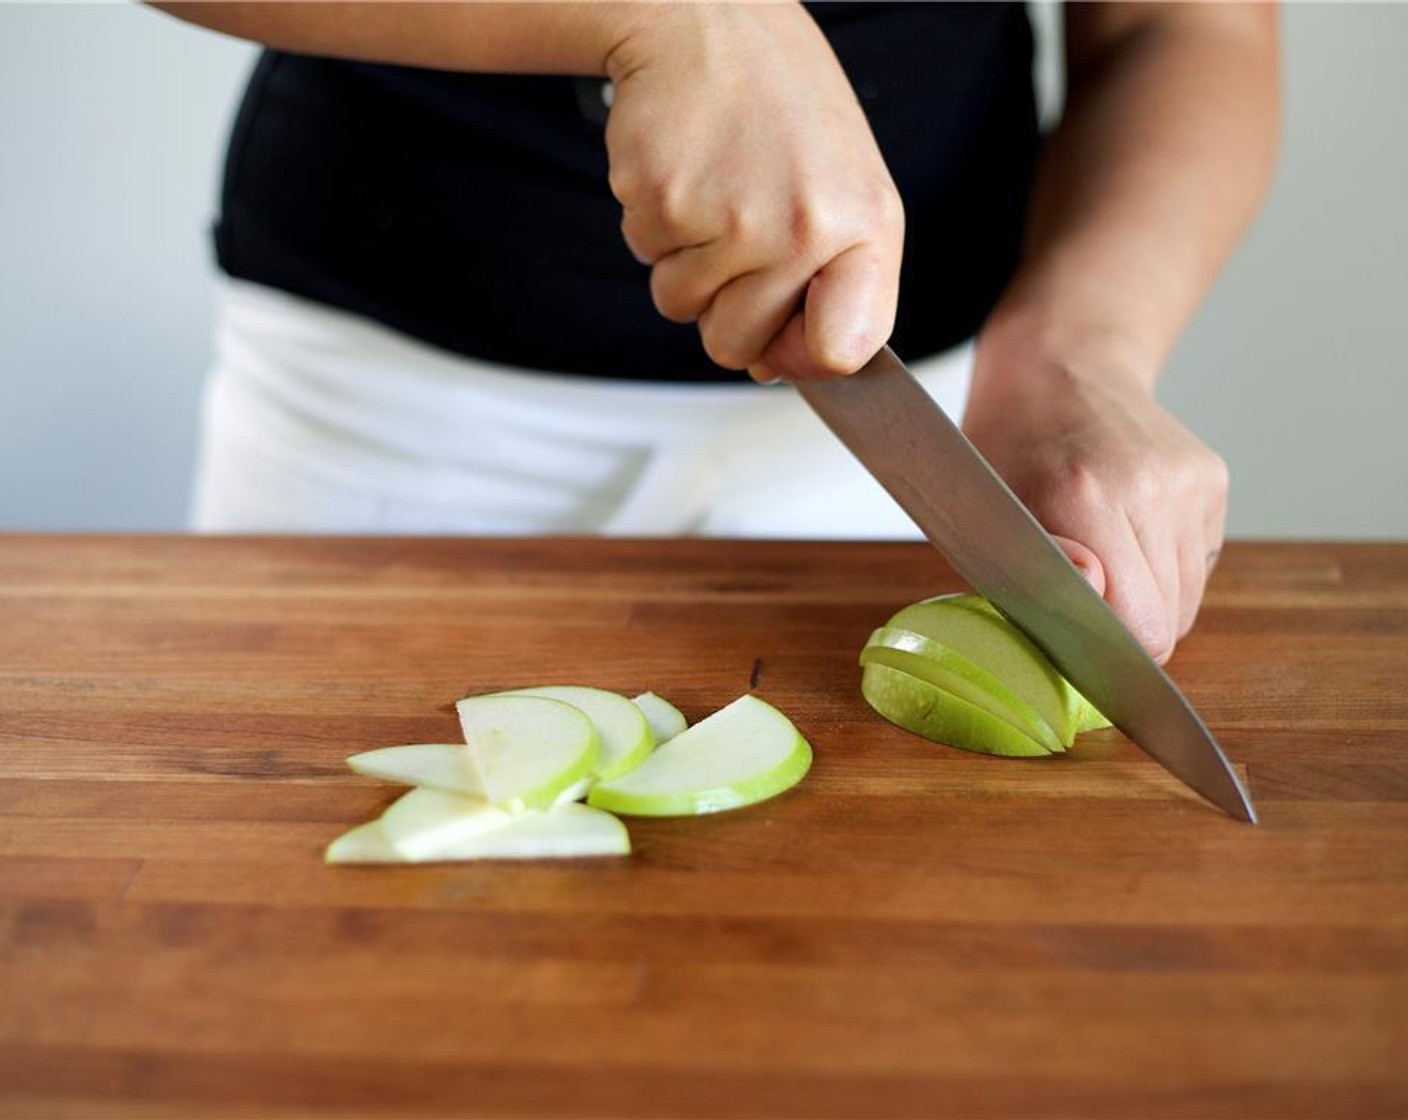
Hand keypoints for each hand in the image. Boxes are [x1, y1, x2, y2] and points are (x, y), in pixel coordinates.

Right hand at [603, 5, 902, 380]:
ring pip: (681, 307)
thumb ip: (834, 284)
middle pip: (736, 346)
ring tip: (715, 192)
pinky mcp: (663, 202)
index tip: (793, 331)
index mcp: (862, 226)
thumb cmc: (782, 106)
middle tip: (740, 233)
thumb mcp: (846, 188)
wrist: (707, 20)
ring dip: (686, 264)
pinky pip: (646, 259)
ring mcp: (730, 219)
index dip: (804, 357)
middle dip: (725, 308)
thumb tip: (773, 368)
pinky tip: (686, 172)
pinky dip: (655, 226)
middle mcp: (801, 228)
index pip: (842, 352)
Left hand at [962, 347, 1228, 663]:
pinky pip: (1198, 564)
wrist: (1059, 368)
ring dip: (1147, 604)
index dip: (1104, 654)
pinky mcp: (1213, 478)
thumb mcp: (982, 515)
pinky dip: (1166, 571)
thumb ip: (1030, 572)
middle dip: (1123, 634)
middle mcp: (1152, 488)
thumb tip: (1094, 600)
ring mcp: (1191, 481)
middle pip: (1166, 622)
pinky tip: (1127, 537)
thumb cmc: (1004, 448)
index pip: (1135, 624)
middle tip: (1078, 607)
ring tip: (1103, 565)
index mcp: (1086, 496)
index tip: (1076, 648)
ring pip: (1188, 601)